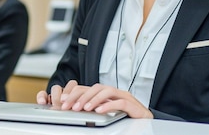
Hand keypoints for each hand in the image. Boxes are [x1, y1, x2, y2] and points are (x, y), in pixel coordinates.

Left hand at [38, 80, 152, 118]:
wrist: (146, 121)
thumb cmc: (125, 116)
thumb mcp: (104, 111)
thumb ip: (91, 106)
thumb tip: (72, 106)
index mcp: (106, 93)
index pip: (87, 88)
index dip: (74, 94)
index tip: (62, 102)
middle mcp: (115, 92)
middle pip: (95, 87)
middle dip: (80, 96)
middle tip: (70, 106)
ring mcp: (125, 97)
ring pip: (107, 91)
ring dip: (93, 99)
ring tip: (84, 108)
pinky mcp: (133, 106)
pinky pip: (120, 102)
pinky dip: (109, 106)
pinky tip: (100, 111)